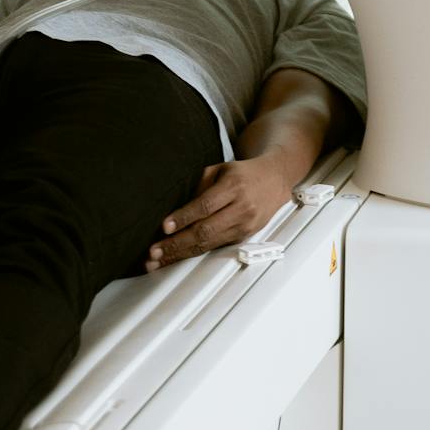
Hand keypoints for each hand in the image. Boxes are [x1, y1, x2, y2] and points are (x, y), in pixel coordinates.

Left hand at [145, 155, 296, 269]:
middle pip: (205, 230)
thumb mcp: (220, 169)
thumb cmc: (243, 174)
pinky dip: (193, 254)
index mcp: (234, 187)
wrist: (275, 180)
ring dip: (180, 254)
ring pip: (208, 244)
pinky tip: (176, 257)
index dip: (184, 217)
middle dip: (177, 243)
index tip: (165, 227)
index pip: (205, 205)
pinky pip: (214, 247)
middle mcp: (241, 209)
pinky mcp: (243, 237)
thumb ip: (199, 186)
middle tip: (154, 252)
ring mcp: (244, 226)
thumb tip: (176, 209)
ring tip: (158, 261)